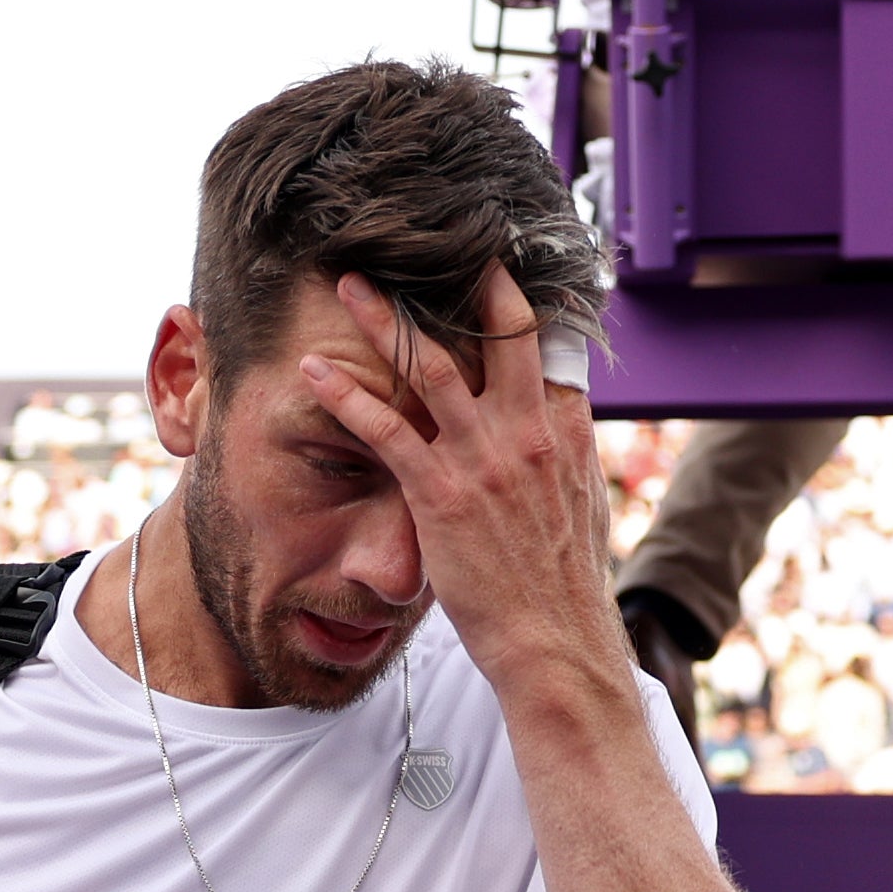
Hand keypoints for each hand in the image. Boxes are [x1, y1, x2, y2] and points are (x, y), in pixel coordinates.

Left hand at [299, 266, 621, 699]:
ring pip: (430, 368)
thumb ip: (561, 456)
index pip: (543, 344)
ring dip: (384, 322)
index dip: (515, 299)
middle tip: (421, 245)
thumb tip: (552, 425)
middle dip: (458, 283)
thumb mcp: (579, 508)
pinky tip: (313, 372)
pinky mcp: (441, 494)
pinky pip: (384, 430)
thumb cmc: (562, 589)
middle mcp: (528, 433)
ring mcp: (485, 460)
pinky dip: (345, 396)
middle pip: (494, 333)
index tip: (488, 263)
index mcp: (565, 432)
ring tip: (348, 287)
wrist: (558, 646)